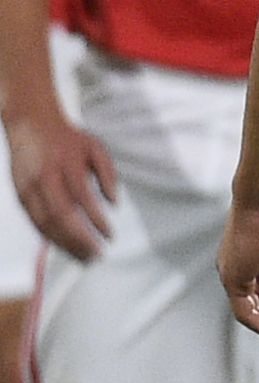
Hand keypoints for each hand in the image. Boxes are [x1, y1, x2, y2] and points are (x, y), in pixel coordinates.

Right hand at [7, 108, 115, 258]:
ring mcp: (28, 188)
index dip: (96, 221)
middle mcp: (44, 178)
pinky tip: (65, 246)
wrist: (31, 125)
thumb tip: (114, 203)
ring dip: (65, 243)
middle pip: (60, 216)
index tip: (110, 236)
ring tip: (84, 257)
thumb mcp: (96, 148)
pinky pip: (34, 221)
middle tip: (97, 255)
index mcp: (66, 165)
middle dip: (80, 239)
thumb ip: (108, 174)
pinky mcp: (20, 194)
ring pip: (44, 223)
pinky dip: (50, 237)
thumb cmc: (68, 139)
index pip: (82, 199)